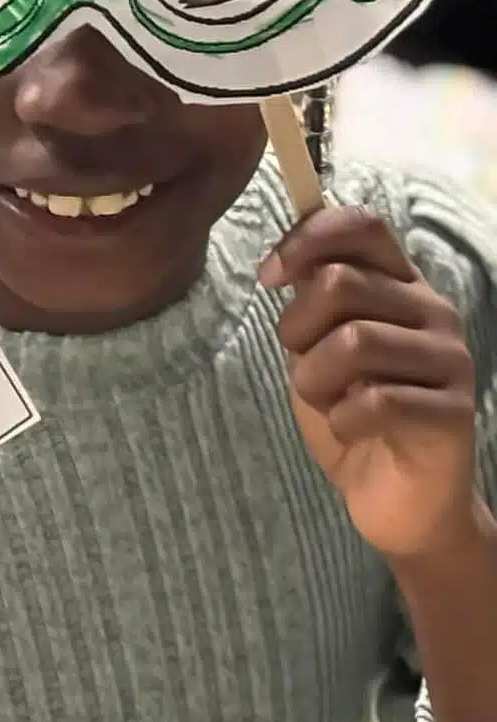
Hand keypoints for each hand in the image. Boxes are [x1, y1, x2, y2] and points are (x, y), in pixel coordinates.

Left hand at [264, 204, 481, 557]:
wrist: (396, 496)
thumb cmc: (352, 412)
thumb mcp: (318, 346)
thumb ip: (312, 298)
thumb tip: (283, 257)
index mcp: (400, 285)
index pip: (361, 224)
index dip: (305, 239)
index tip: (267, 276)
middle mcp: (432, 310)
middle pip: (340, 282)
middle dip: (296, 329)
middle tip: (306, 368)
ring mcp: (449, 359)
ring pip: (353, 341)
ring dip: (315, 380)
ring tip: (330, 402)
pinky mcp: (453, 411)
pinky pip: (374, 400)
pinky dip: (341, 420)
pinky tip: (353, 430)